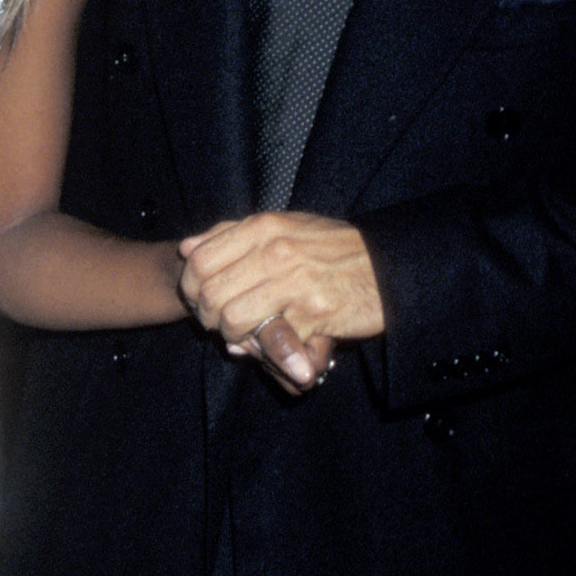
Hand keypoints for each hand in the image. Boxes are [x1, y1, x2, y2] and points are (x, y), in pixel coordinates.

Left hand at [178, 213, 383, 389]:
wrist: (388, 267)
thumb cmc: (333, 248)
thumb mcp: (285, 226)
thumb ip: (234, 233)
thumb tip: (187, 247)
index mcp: (265, 227)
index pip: (200, 259)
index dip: (190, 286)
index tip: (198, 299)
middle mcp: (276, 251)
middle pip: (210, 293)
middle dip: (207, 317)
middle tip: (219, 324)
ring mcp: (295, 283)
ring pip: (233, 319)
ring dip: (232, 335)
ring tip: (243, 335)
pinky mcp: (314, 314)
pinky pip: (268, 339)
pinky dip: (263, 349)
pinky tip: (269, 345)